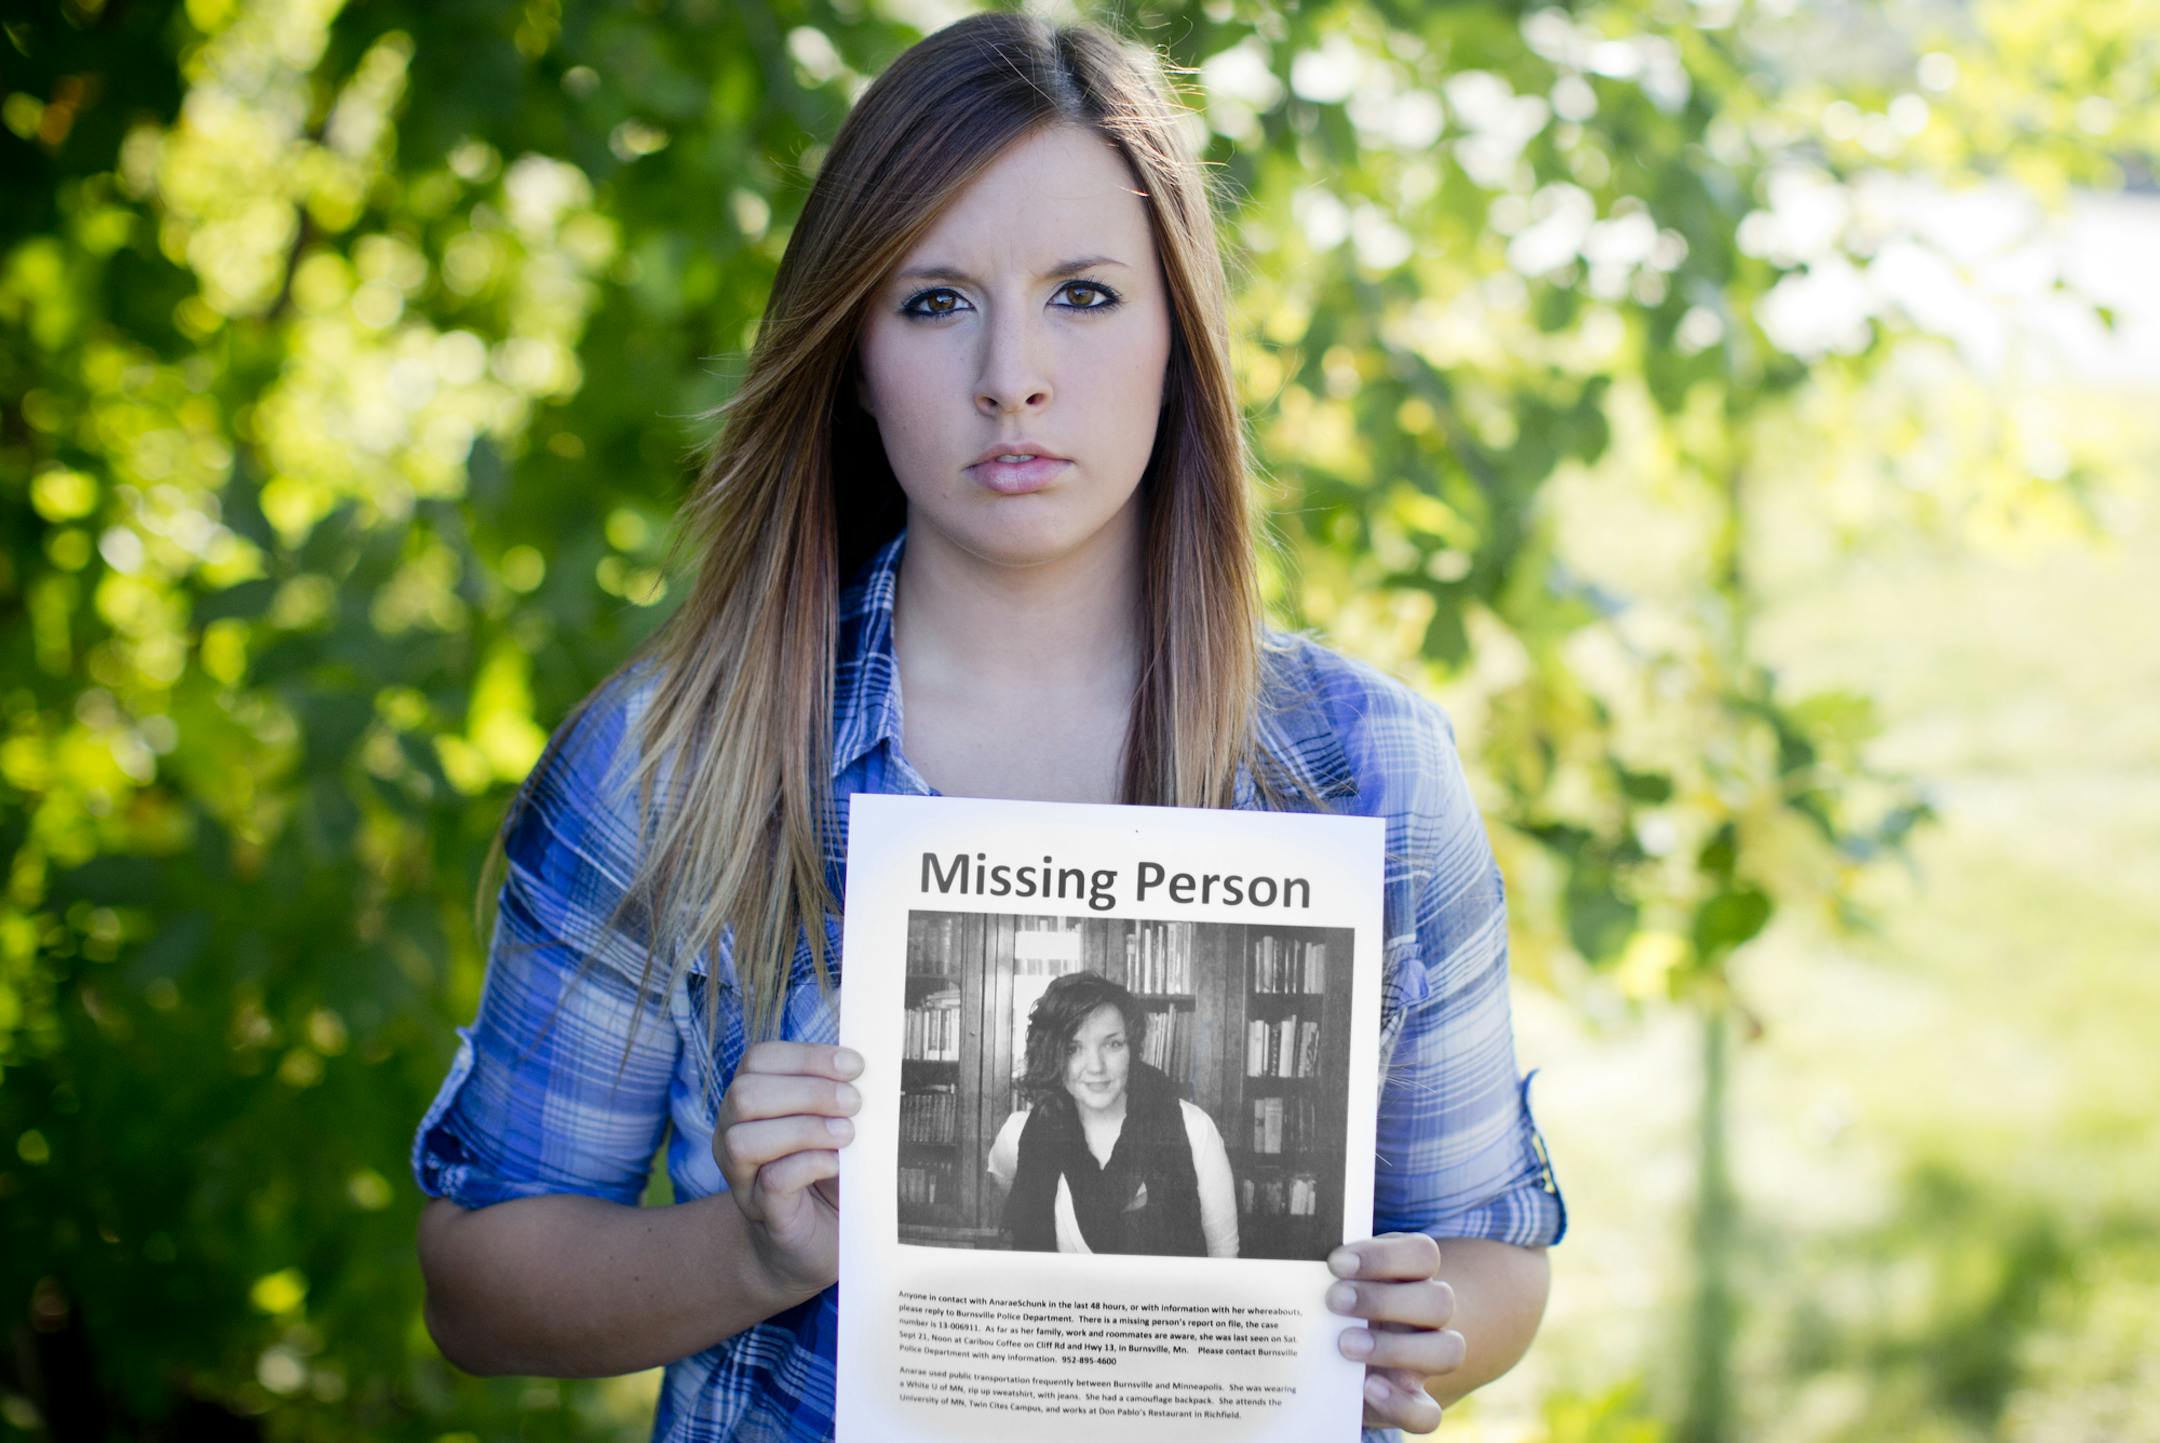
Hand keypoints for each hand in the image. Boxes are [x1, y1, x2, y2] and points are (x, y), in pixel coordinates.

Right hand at [712, 1041, 862, 1297]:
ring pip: (744, 1138)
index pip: (760, 1059)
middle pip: (746, 1093)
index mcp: (752, 1101)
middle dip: (808, 1091)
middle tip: (855, 1103)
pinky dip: (809, 1165)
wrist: (813, 1242)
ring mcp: (742, 1175)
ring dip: (805, 1128)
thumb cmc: (827, 1173)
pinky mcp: (762, 1211)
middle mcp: (733, 1133)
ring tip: (848, 1135)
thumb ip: (840, 1094)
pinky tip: (838, 1166)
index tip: (855, 1065)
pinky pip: (771, 1180)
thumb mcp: (833, 1124)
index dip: (807, 1056)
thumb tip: (871, 1067)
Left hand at [1326, 1233, 1461, 1433]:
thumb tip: (1289, 1259)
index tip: (1336, 1262)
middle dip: (1383, 1300)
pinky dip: (1401, 1404)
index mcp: (1412, 1275)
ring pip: (1448, 1352)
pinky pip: (1429, 1413)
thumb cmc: (1336, 1307)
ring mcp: (1428, 1359)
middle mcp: (1428, 1316)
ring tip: (1343, 1344)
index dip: (1385, 1256)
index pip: (1423, 1254)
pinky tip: (1367, 1388)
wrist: (1341, 1359)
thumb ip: (1324, 1270)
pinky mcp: (1414, 1402)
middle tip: (1333, 1300)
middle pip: (1439, 1300)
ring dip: (1396, 1347)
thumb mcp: (1334, 1283)